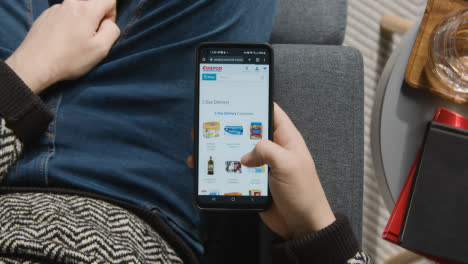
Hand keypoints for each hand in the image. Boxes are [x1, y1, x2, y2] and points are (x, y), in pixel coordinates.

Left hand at [5, 0, 119, 93]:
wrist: (35, 64)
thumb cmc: (70, 58)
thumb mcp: (101, 49)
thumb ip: (112, 30)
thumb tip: (109, 23)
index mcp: (86, 9)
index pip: (109, 0)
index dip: (111, 15)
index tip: (103, 31)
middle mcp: (71, 3)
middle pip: (93, 3)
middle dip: (96, 18)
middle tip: (89, 39)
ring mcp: (56, 8)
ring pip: (78, 9)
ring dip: (81, 22)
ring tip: (74, 42)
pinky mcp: (46, 15)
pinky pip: (65, 15)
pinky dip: (68, 25)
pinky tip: (62, 41)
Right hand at [186, 103, 335, 239]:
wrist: (303, 226)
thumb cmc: (303, 193)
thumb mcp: (287, 164)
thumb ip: (266, 150)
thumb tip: (245, 155)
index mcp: (286, 138)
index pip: (270, 111)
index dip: (255, 101)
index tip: (235, 96)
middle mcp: (273, 149)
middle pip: (248, 131)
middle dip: (230, 126)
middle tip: (209, 122)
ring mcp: (262, 166)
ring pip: (238, 151)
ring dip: (222, 149)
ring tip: (202, 146)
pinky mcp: (253, 181)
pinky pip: (236, 171)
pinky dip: (223, 170)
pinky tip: (209, 170)